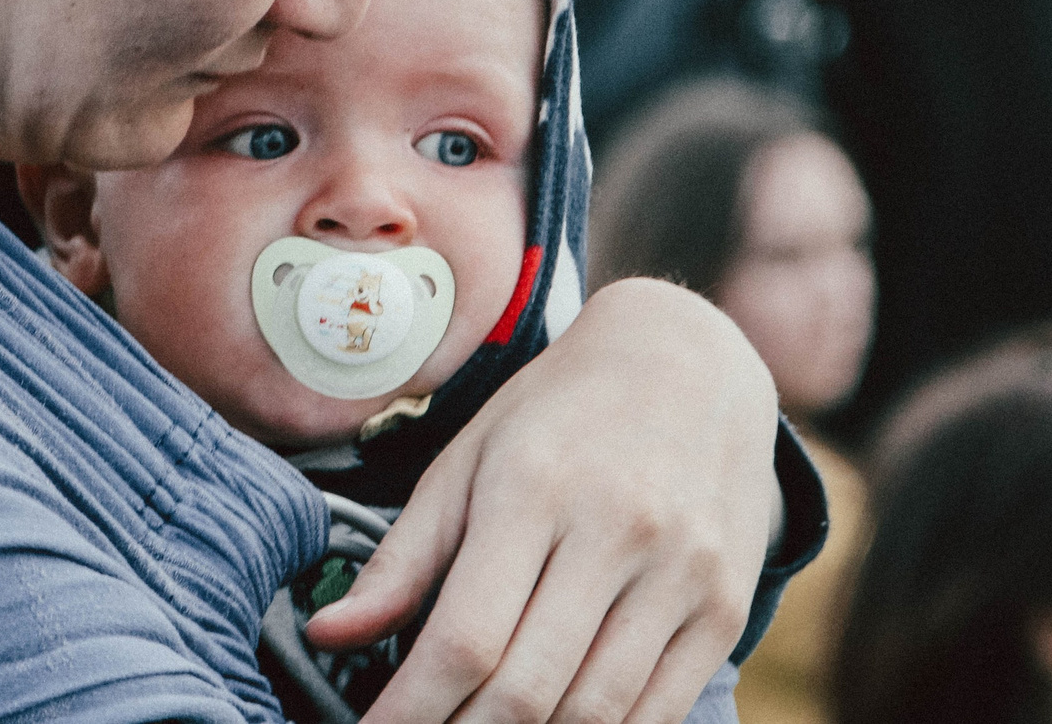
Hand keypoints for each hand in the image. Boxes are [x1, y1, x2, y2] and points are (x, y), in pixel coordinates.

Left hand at [306, 278, 780, 723]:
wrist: (690, 363)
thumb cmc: (559, 414)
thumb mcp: (468, 460)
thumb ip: (402, 558)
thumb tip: (326, 636)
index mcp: (535, 489)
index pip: (466, 636)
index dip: (411, 709)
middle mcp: (618, 532)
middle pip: (528, 690)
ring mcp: (683, 574)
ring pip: (595, 713)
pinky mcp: (725, 608)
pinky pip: (659, 712)